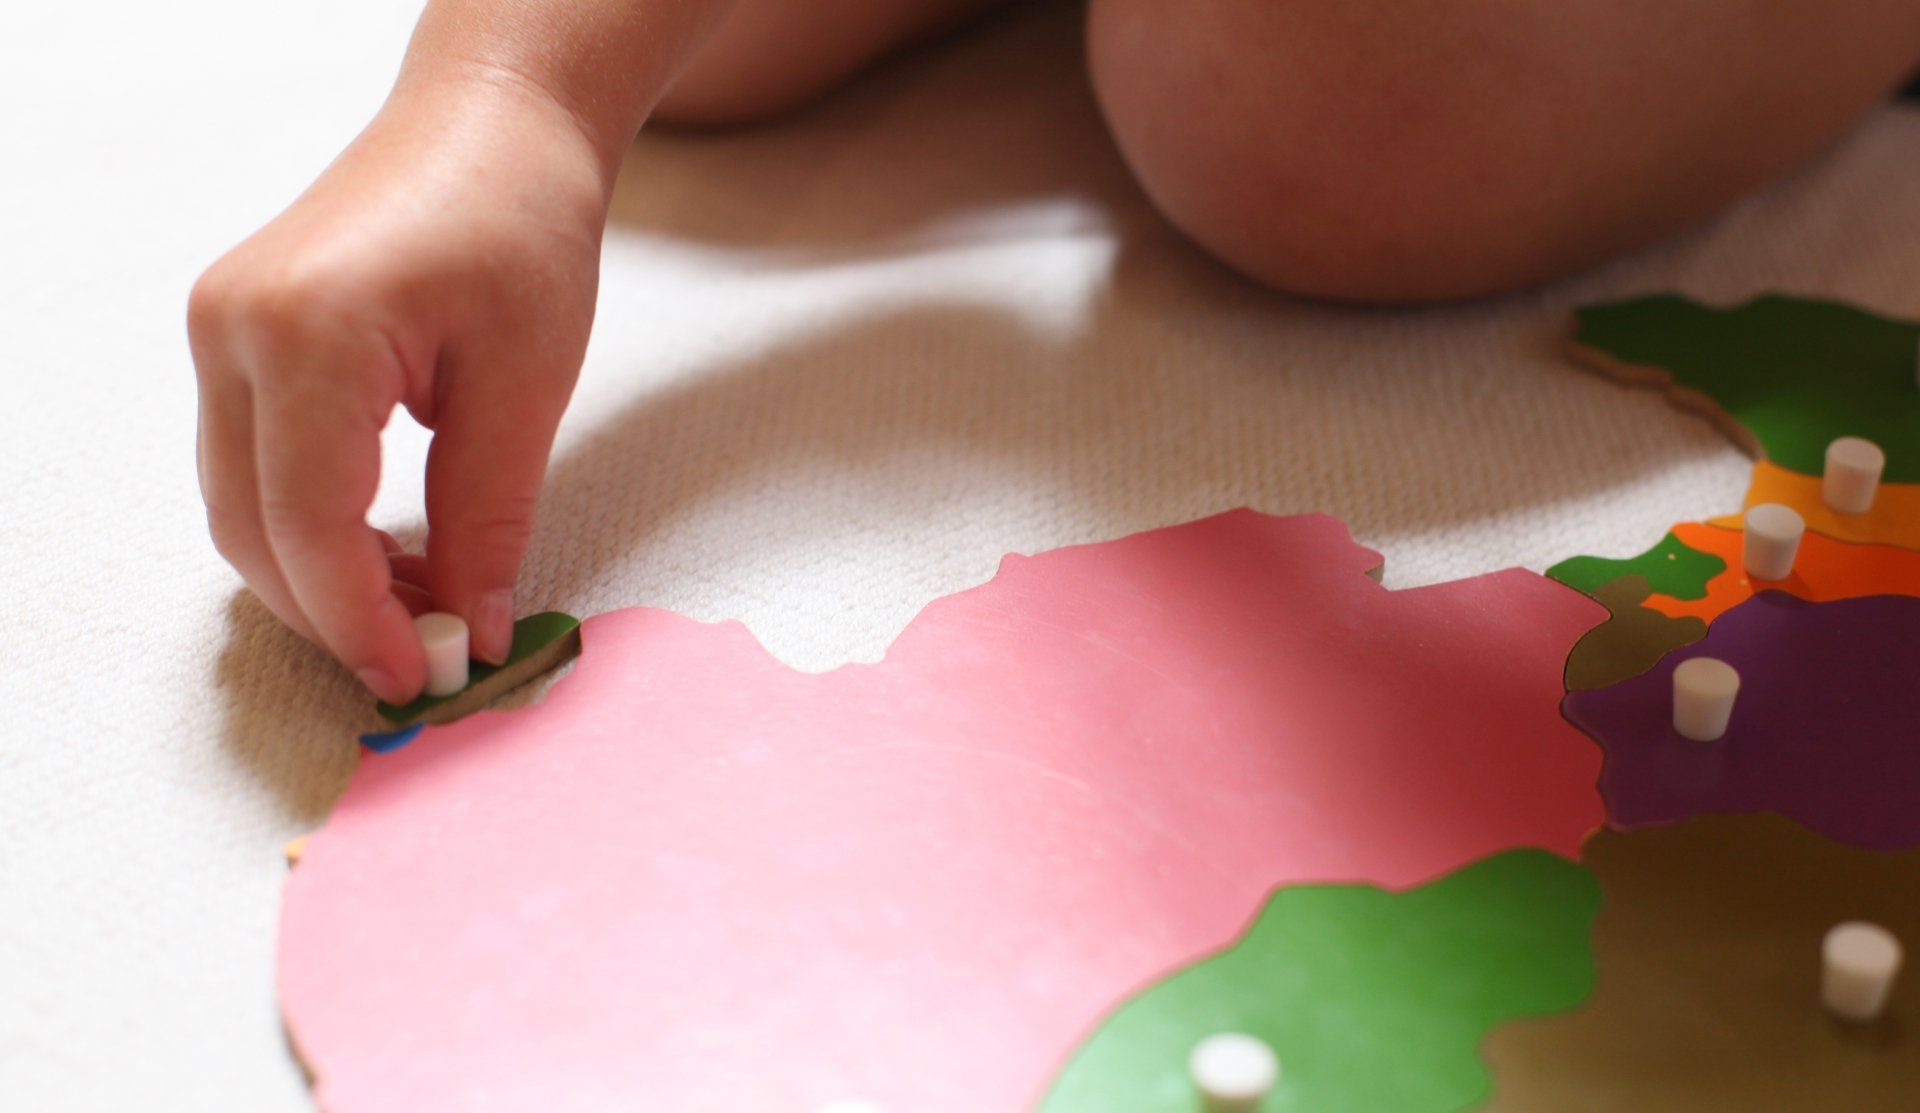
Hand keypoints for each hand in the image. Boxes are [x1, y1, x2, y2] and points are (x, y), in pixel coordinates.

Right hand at [188, 77, 609, 702]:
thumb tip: (472, 629)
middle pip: (253, 529)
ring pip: (241, 507)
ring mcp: (220, 331)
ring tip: (425, 609)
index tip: (423, 677)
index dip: (360, 621)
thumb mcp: (525, 383)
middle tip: (429, 659)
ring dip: (320, 578)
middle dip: (334, 614)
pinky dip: (310, 527)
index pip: (307, 524)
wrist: (488, 125)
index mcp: (307, 332)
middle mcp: (233, 331)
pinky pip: (253, 465)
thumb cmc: (520, 223)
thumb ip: (488, 517)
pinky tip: (388, 552)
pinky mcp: (235, 338)